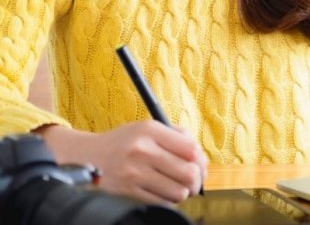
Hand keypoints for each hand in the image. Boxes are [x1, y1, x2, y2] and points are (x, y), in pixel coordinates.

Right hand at [36, 121, 207, 204]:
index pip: (191, 148)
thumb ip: (175, 136)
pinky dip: (167, 202)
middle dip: (196, 182)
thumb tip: (201, 157)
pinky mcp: (126, 192)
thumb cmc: (123, 143)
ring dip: (182, 193)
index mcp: (150, 130)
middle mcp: (142, 150)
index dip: (202, 161)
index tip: (201, 168)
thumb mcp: (146, 128)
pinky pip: (160, 203)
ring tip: (177, 188)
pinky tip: (163, 194)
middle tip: (194, 183)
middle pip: (188, 172)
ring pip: (177, 191)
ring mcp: (133, 173)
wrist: (84, 156)